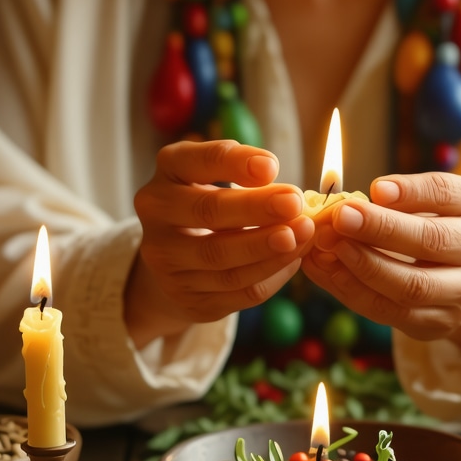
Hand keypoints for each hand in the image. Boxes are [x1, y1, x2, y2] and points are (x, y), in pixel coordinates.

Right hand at [127, 140, 312, 345]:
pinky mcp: (189, 299)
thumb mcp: (217, 178)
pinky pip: (238, 291)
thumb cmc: (209, 204)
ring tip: (303, 233)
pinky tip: (294, 259)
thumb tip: (291, 196)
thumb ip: (247, 176)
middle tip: (294, 202)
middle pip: (207, 212)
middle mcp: (156, 216)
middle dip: (255, 208)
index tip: (272, 166)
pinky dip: (272, 275)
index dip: (232, 163)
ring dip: (269, 247)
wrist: (178, 262)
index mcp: (167, 173)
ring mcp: (167, 263)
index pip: (194, 161)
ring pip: (223, 259)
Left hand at [302, 172, 460, 348]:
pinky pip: (394, 313)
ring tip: (332, 248)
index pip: (446, 193)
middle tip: (340, 218)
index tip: (374, 188)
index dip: (410, 191)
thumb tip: (355, 203)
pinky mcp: (443, 322)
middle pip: (432, 240)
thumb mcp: (426, 199)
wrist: (460, 275)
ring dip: (366, 266)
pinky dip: (357, 293)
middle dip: (380, 229)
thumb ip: (398, 197)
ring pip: (413, 285)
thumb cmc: (434, 222)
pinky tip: (332, 274)